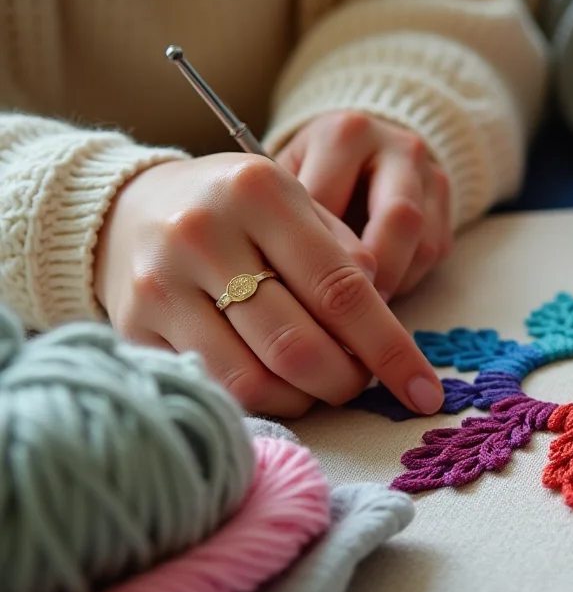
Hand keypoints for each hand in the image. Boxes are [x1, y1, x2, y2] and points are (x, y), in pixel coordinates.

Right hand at [94, 154, 445, 418]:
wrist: (128, 208)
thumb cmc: (239, 212)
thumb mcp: (297, 205)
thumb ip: (346, 255)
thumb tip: (385, 323)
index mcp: (260, 192)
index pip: (342, 289)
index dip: (391, 350)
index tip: (426, 390)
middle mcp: (204, 233)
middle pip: (299, 345)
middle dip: (347, 380)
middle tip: (362, 382)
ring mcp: (163, 283)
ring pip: (257, 378)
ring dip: (308, 398)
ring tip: (324, 384)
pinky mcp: (137, 325)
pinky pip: (218, 387)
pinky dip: (266, 399)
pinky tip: (283, 386)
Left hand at [278, 111, 452, 299]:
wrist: (362, 150)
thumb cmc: (312, 172)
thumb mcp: (287, 181)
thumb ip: (285, 219)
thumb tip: (283, 283)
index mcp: (346, 133)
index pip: (332, 201)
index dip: (311, 252)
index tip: (293, 289)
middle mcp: (398, 147)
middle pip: (400, 217)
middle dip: (371, 273)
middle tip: (344, 311)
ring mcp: (430, 175)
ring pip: (423, 244)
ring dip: (391, 281)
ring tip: (360, 307)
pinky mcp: (447, 205)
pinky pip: (434, 252)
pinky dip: (406, 278)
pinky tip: (379, 286)